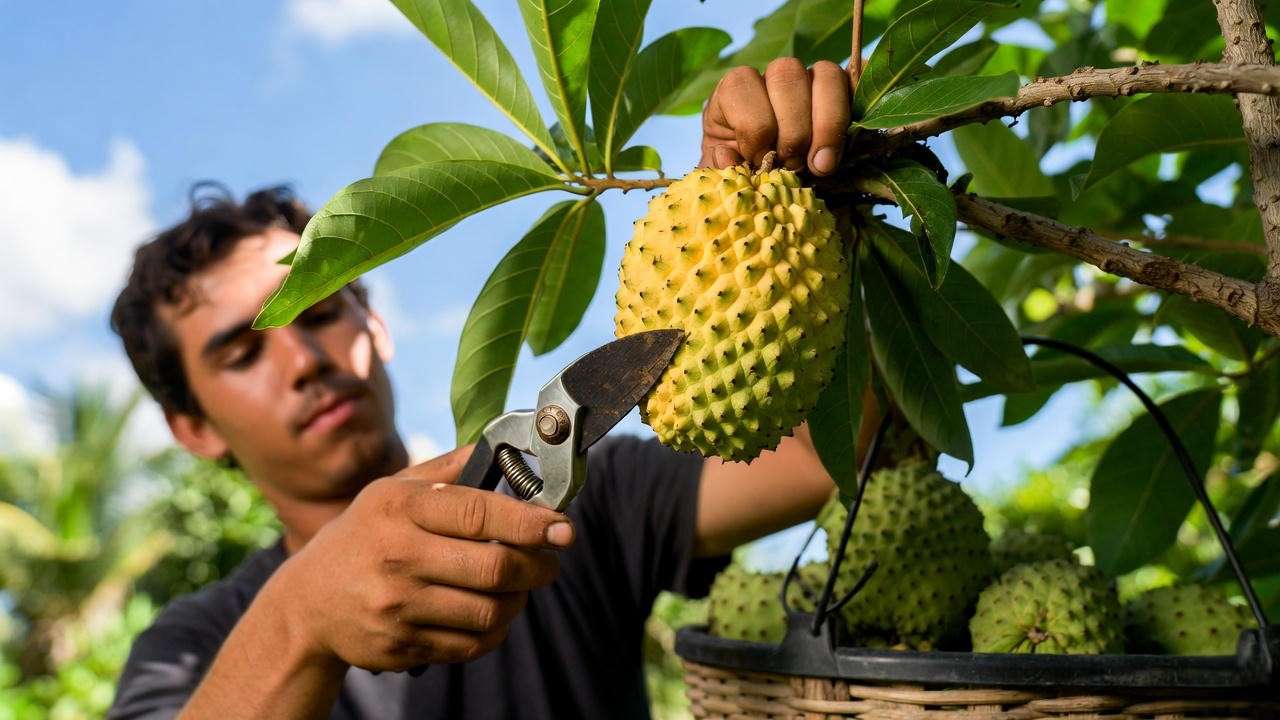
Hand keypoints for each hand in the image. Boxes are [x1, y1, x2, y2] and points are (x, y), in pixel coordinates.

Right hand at [265, 446, 572, 671]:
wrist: (306, 604)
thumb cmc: (364, 536)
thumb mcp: (392, 490)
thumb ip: (448, 469)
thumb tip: (505, 446)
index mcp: (400, 508)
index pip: (480, 513)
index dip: (531, 522)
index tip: (562, 527)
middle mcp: (397, 556)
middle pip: (495, 568)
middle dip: (537, 566)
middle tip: (549, 561)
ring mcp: (397, 606)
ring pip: (489, 612)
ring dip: (519, 601)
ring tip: (519, 587)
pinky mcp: (400, 647)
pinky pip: (471, 645)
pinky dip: (495, 631)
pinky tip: (493, 614)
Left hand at [700, 58, 852, 175]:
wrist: (775, 194)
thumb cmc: (744, 182)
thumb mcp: (724, 180)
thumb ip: (720, 170)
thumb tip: (728, 155)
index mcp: (733, 94)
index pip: (741, 84)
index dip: (755, 126)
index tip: (760, 161)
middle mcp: (770, 79)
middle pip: (787, 72)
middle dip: (793, 128)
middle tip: (793, 166)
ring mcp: (810, 81)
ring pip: (826, 73)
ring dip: (827, 123)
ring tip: (821, 165)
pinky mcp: (842, 93)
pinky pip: (857, 81)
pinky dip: (856, 110)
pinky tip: (845, 146)